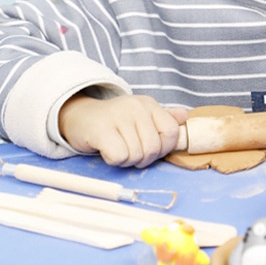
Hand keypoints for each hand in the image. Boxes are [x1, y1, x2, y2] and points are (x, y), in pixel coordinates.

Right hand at [58, 93, 188, 167]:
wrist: (80, 117)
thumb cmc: (114, 121)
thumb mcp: (140, 115)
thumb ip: (163, 117)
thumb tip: (185, 116)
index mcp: (148, 104)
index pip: (171, 132)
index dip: (163, 148)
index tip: (149, 148)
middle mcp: (135, 107)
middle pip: (154, 148)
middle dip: (142, 159)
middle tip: (129, 151)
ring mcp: (119, 116)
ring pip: (136, 155)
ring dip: (126, 160)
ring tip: (116, 148)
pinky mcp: (101, 129)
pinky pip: (119, 156)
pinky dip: (113, 160)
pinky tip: (107, 150)